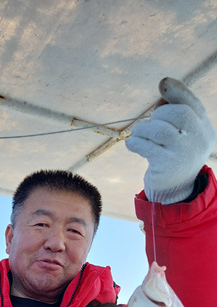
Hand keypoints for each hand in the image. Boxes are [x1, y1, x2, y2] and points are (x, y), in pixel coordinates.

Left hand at [126, 78, 215, 202]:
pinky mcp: (167, 165)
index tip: (162, 83)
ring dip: (143, 129)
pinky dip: (135, 143)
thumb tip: (161, 97)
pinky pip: (147, 146)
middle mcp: (199, 140)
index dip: (178, 91)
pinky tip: (132, 145)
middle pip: (178, 114)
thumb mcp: (180, 136)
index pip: (193, 104)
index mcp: (204, 129)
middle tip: (148, 126)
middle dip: (158, 114)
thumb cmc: (173, 157)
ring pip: (160, 129)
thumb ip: (174, 117)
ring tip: (137, 135)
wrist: (173, 191)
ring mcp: (184, 153)